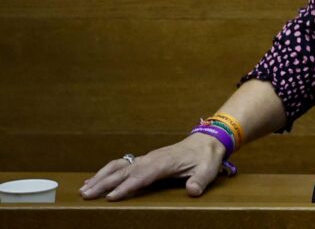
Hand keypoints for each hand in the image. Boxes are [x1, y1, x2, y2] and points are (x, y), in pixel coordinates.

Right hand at [79, 133, 225, 200]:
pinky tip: (93, 180)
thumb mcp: (208, 169)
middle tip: (86, 195)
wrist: (207, 140)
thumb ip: (200, 179)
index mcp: (164, 162)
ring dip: (100, 177)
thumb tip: (193, 190)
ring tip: (83, 189)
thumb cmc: (206, 157)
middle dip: (105, 183)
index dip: (127, 186)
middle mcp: (151, 158)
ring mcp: (146, 158)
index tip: (111, 197)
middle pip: (124, 171)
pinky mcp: (144, 160)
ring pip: (119, 166)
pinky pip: (121, 164)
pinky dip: (105, 172)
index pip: (142, 175)